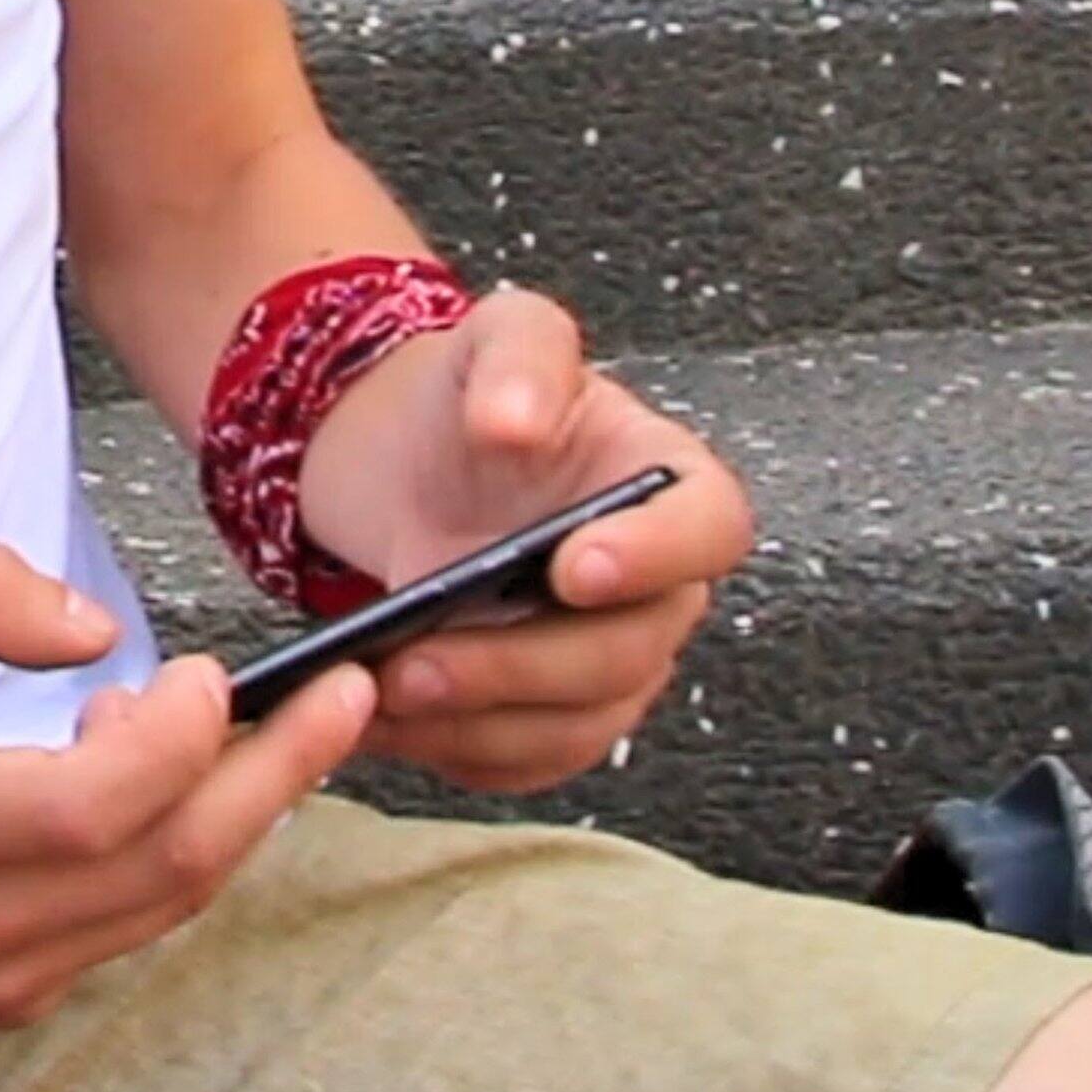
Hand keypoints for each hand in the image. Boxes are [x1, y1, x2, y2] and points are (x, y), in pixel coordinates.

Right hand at [0, 543, 375, 1028]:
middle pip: (176, 867)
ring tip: (247, 729)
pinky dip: (169, 858)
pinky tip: (160, 786)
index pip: (114, 802)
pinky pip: (121, 929)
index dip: (185, 732)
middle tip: (348, 703)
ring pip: (164, 908)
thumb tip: (96, 628)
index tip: (203, 668)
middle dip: (279, 777)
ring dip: (230, 818)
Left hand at [295, 285, 755, 796]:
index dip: (656, 556)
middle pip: (628, 652)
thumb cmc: (473, 391)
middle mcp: (657, 585)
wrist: (410, 456)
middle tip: (420, 661)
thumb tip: (515, 424)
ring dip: (479, 722)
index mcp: (669, 484)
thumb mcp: (499, 333)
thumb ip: (521, 355)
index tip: (573, 566)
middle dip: (521, 665)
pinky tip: (382, 726)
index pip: (710, 528)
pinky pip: (526, 758)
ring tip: (383, 693)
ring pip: (576, 723)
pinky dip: (456, 753)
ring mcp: (609, 658)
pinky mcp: (552, 712)